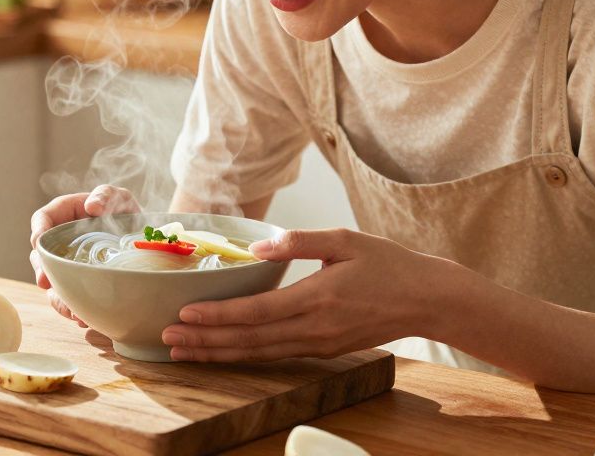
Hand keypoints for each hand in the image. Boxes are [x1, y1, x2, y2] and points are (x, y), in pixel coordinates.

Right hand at [29, 185, 140, 325]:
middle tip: (46, 282)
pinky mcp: (77, 283)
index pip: (42, 220)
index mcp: (64, 215)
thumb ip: (106, 195)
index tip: (37, 243)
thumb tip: (91, 206)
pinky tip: (83, 318)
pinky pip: (69, 298)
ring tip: (69, 309)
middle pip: (40, 256)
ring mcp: (67, 265)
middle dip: (41, 270)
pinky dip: (73, 309)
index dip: (37, 231)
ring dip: (57, 298)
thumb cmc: (125, 213)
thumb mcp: (119, 198)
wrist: (144, 241)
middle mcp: (60, 242)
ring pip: (52, 283)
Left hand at [160, 228, 438, 361]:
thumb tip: (257, 246)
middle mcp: (314, 328)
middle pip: (249, 340)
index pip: (256, 312)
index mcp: (317, 298)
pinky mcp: (324, 350)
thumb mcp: (344, 239)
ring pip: (258, 354)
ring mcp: (319, 344)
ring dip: (218, 353)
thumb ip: (299, 241)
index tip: (184, 313)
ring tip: (183, 351)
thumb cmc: (387, 263)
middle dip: (204, 341)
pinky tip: (223, 352)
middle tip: (167, 338)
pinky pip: (275, 356)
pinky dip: (244, 355)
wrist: (427, 299)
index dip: (217, 316)